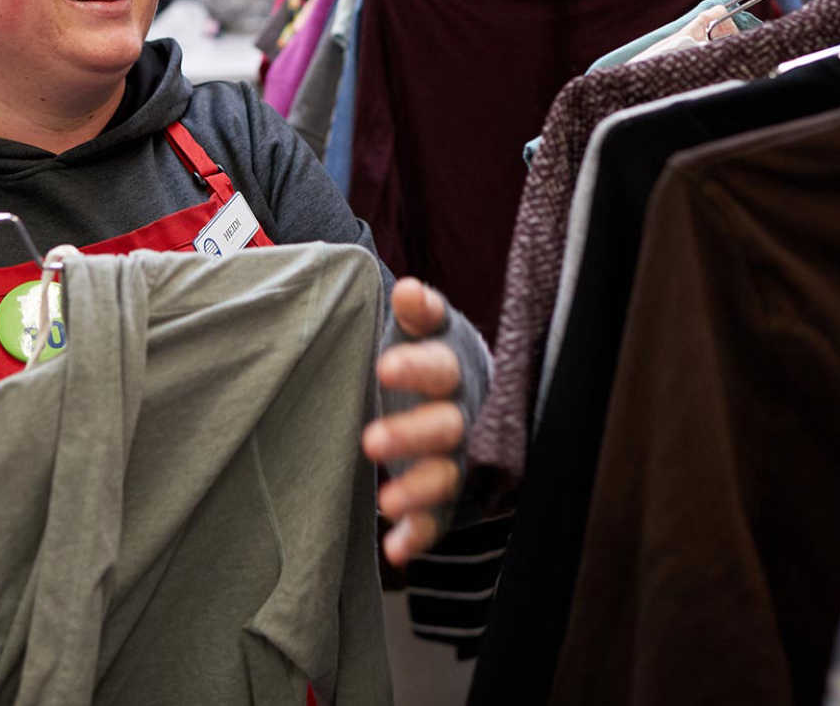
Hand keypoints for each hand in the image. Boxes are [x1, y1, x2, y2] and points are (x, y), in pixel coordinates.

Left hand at [361, 278, 463, 567]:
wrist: (468, 398)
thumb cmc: (431, 360)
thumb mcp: (423, 331)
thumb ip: (418, 314)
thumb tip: (408, 290)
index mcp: (455, 370)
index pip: (440, 368)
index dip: (415, 368)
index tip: (384, 368)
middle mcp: (465, 417)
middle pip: (446, 426)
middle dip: (412, 435)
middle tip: (371, 442)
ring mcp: (460, 460)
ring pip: (447, 476)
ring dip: (419, 490)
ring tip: (386, 501)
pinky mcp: (450, 499)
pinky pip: (439, 520)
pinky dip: (419, 535)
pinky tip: (395, 549)